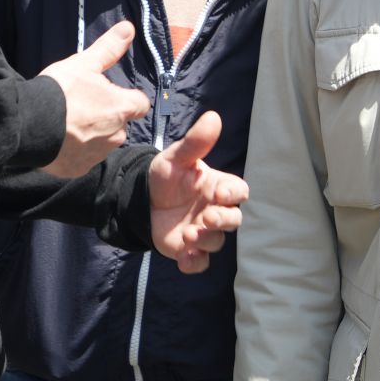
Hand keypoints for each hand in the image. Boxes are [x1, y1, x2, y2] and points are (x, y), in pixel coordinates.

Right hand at [39, 22, 150, 178]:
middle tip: (83, 105)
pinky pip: (83, 159)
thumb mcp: (84, 63)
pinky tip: (61, 140)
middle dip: (107, 116)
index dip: (129, 98)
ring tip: (69, 122)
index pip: (140, 104)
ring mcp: (97, 155)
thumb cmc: (60, 91)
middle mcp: (116, 136)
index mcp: (121, 109)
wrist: (28, 124)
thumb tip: (129, 27)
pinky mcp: (78, 169)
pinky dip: (76, 151)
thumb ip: (109, 48)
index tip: (111, 93)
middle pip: (120, 124)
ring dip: (92, 134)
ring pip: (103, 143)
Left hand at [148, 111, 249, 273]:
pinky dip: (194, 264)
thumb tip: (213, 116)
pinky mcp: (187, 250)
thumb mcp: (177, 157)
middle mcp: (214, 210)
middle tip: (207, 217)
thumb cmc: (166, 175)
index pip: (238, 191)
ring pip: (216, 242)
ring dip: (206, 241)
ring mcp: (202, 232)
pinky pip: (199, 263)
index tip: (220, 193)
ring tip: (189, 234)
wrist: (141, 197)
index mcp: (217, 187)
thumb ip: (196, 141)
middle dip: (224, 220)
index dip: (234, 195)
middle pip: (233, 220)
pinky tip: (184, 258)